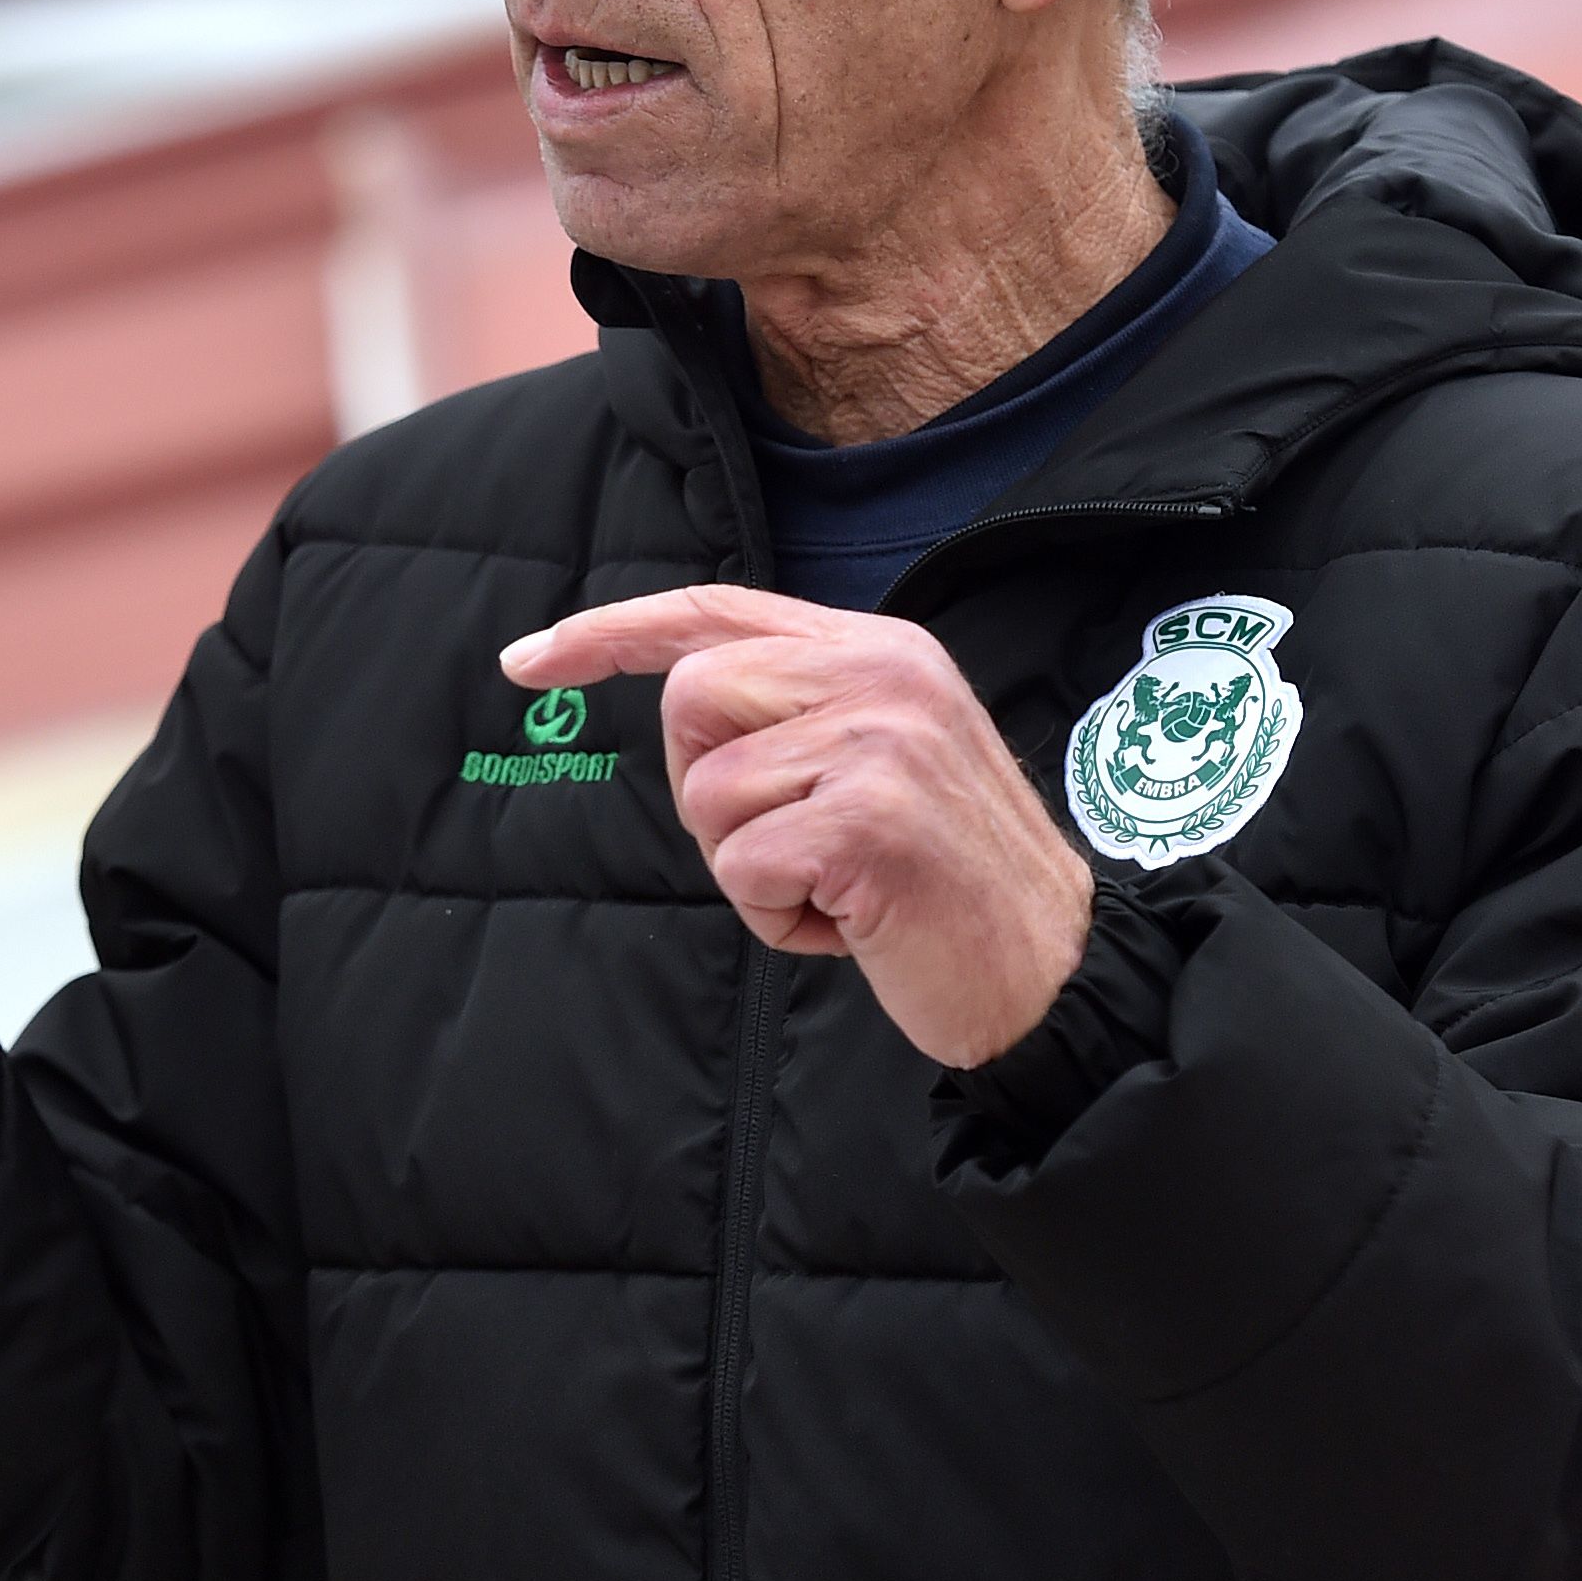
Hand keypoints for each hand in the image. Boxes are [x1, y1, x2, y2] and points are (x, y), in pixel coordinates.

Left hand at [503, 585, 1088, 1067]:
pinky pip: (743, 867)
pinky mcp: (868, 818)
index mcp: (879, 650)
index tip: (528, 659)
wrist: (1053, 972)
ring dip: (750, 870)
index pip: (716, 608)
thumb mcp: (881, 762)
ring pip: (709, 794)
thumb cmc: (946, 884)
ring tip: (839, 888)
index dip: (611, 630)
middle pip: (690, 698)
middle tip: (793, 849)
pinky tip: (852, 924)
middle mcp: (880, 674)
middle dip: (707, 793)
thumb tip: (684, 700)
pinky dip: (778, 917)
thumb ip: (799, 715)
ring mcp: (879, 741)